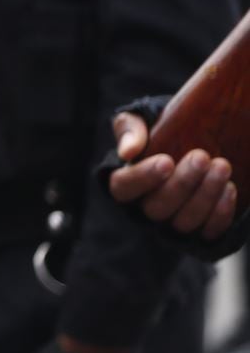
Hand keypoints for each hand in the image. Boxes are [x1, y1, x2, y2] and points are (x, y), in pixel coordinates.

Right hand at [107, 112, 236, 239]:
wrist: (185, 140)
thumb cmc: (157, 131)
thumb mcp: (136, 121)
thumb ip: (128, 130)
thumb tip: (128, 152)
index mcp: (125, 183)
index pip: (124, 187)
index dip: (143, 178)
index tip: (166, 161)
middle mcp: (145, 208)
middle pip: (157, 208)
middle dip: (183, 183)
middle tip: (202, 157)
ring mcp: (172, 223)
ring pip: (184, 222)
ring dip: (206, 195)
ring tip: (222, 167)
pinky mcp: (199, 231)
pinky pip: (208, 231)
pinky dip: (221, 213)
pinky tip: (229, 188)